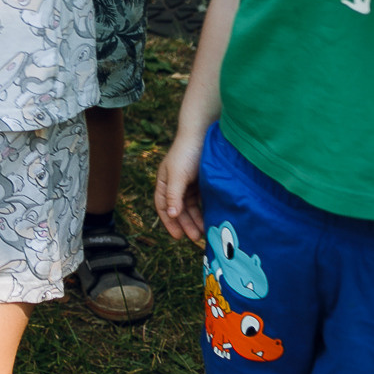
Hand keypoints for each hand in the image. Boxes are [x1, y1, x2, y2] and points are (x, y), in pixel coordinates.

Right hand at [155, 126, 208, 244]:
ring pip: (191, 207)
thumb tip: (170, 214)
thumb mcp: (178, 175)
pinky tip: (210, 219)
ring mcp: (190, 184)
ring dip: (196, 220)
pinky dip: (204, 211)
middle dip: (185, 224)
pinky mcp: (203, 183)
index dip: (169, 221)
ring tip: (204, 233)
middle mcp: (176, 184)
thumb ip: (173, 195)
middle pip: (178, 209)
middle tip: (195, 238)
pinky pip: (202, 201)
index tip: (178, 236)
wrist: (205, 134)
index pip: (163, 206)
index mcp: (164, 181)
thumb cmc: (187, 153)